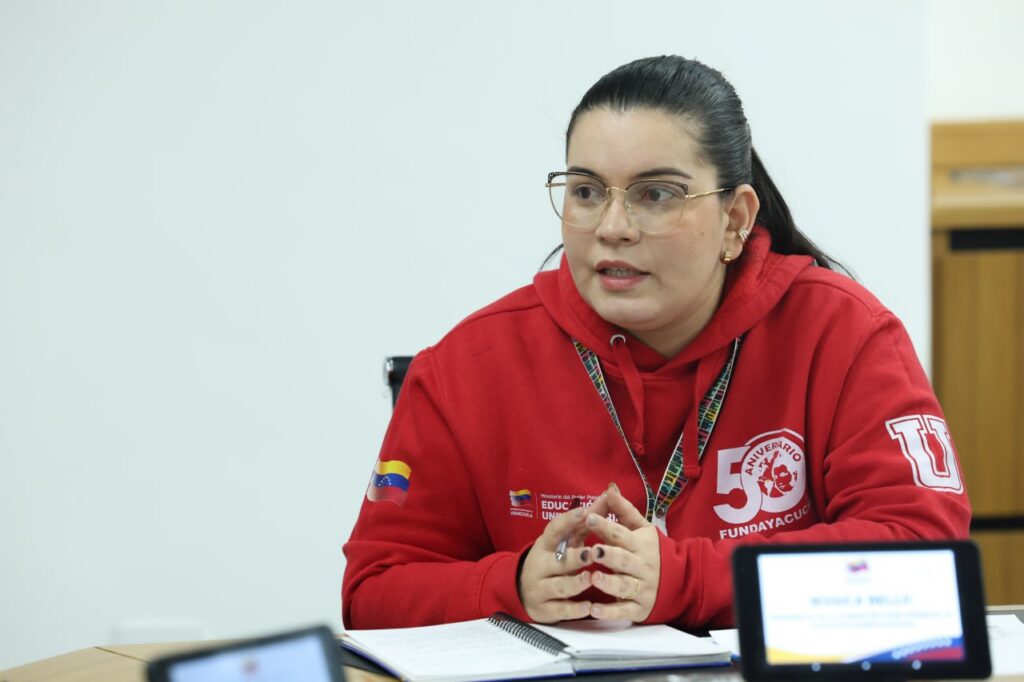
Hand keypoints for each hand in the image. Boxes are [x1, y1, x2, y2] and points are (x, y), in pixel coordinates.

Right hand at [518, 499, 601, 622]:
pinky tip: (588, 606)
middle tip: (591, 554)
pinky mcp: (544, 609)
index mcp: (545, 545)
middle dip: (574, 557)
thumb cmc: (553, 560)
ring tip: (589, 579)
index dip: (568, 521)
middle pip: (557, 561)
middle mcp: (540, 565)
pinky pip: (560, 610)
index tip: (584, 512)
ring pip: (558, 586)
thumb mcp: (565, 540)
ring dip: (574, 583)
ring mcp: (540, 588)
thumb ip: (586, 521)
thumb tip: (608, 495)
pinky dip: (574, 609)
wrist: (522, 590)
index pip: (554, 530)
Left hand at [585, 485, 660, 621]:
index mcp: (640, 544)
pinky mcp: (638, 609)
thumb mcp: (642, 528)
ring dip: (609, 583)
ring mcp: (641, 588)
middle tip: (593, 551)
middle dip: (609, 555)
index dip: (606, 526)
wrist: (681, 581)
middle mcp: (641, 566)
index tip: (589, 518)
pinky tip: (594, 610)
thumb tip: (609, 487)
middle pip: (624, 560)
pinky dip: (610, 612)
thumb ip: (624, 510)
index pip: (622, 534)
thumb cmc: (653, 551)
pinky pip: (624, 611)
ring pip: (624, 586)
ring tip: (594, 578)